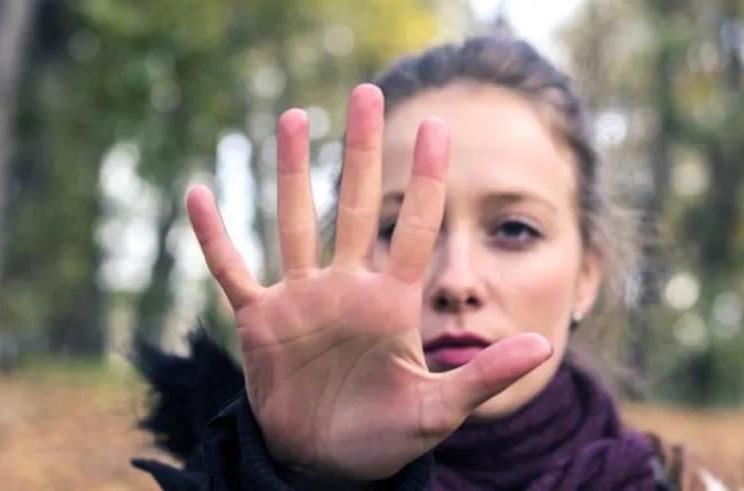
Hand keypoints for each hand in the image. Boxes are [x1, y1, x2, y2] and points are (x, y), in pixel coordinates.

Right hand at [186, 84, 551, 479]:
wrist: (328, 462)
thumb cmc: (387, 437)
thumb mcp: (438, 410)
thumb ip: (484, 376)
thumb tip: (544, 347)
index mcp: (392, 303)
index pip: (415, 229)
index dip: (426, 180)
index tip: (438, 127)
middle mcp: (348, 288)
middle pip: (356, 207)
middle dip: (361, 152)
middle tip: (367, 93)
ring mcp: (302, 301)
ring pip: (295, 224)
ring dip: (291, 173)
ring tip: (293, 117)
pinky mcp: (261, 322)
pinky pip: (233, 271)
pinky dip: (215, 238)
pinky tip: (199, 195)